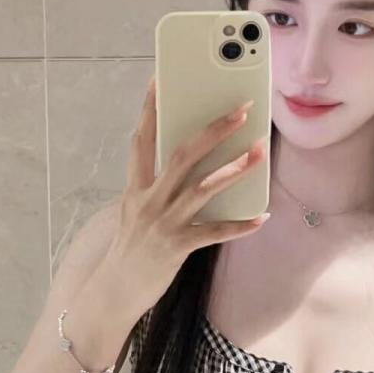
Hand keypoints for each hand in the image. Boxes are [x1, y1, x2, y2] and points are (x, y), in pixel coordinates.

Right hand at [103, 76, 269, 315]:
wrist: (112, 293)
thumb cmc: (129, 250)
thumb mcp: (134, 212)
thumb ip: (154, 188)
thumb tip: (186, 167)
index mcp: (135, 188)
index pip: (142, 139)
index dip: (150, 108)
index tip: (160, 79)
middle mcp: (148, 201)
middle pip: (181, 155)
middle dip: (213, 130)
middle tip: (241, 110)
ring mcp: (163, 223)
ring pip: (202, 188)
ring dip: (234, 168)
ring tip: (259, 152)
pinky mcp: (177, 248)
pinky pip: (214, 232)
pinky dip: (239, 225)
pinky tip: (261, 217)